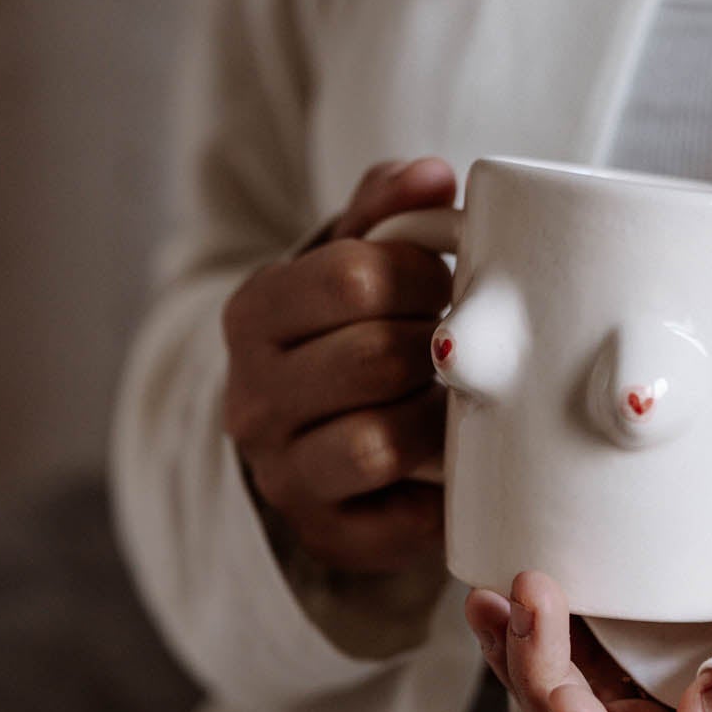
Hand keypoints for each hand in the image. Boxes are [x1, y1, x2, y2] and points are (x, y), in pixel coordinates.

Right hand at [222, 156, 455, 577]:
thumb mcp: (347, 260)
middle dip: (439, 346)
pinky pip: (402, 522)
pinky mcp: (327, 535)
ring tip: (457, 400)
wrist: (306, 435)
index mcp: (253, 314)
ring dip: (440, 419)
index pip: (354, 276)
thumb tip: (433, 176)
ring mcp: (283, 474)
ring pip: (380, 443)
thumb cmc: (343, 331)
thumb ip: (385, 209)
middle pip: (375, 358)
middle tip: (461, 344)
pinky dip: (442, 494)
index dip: (424, 275)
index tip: (446, 283)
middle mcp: (251, 398)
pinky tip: (456, 466)